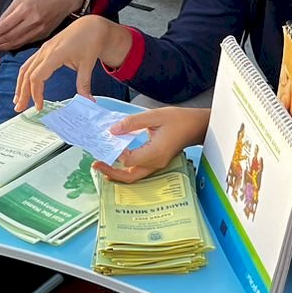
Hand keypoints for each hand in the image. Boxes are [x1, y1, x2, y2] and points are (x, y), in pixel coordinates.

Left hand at [0, 0, 85, 56]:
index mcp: (25, 10)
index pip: (4, 27)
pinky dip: (13, 46)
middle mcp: (32, 21)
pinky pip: (25, 43)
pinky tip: (5, 47)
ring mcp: (39, 30)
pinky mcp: (43, 35)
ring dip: (2, 47)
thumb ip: (7, 13)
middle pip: (9, 37)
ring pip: (17, 43)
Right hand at [12, 14, 130, 110]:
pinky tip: (24, 86)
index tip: (39, 106)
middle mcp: (45, 51)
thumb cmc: (90, 42)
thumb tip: (87, 101)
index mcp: (55, 54)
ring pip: (25, 68)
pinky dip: (24, 76)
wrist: (90, 26)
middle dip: (22, 92)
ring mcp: (43, 49)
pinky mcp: (43, 49)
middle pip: (27, 74)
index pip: (37, 77)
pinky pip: (29, 64)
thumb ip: (84, 84)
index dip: (35, 93)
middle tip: (19, 108)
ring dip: (20, 85)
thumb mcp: (88, 64)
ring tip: (18, 100)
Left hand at [94, 107, 210, 183]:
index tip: (111, 140)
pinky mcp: (156, 163)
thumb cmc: (179, 120)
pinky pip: (138, 172)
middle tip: (95, 164)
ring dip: (116, 173)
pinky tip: (116, 163)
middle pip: (129, 177)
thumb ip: (133, 122)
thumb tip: (113, 130)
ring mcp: (157, 165)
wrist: (196, 127)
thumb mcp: (155, 115)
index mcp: (155, 152)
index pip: (129, 160)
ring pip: (133, 177)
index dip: (117, 153)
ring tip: (102, 165)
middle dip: (110, 172)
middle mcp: (155, 163)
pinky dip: (125, 169)